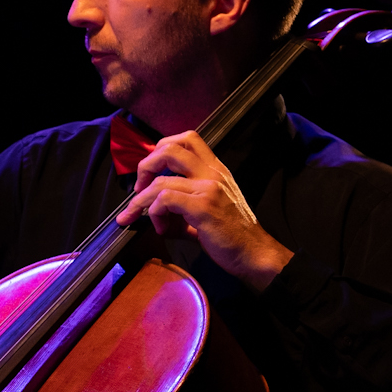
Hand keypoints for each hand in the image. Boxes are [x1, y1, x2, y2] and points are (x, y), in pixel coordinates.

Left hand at [114, 131, 293, 291]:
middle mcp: (212, 173)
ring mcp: (209, 188)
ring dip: (142, 201)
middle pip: (169, 148)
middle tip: (138, 188)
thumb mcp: (206, 208)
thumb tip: (152, 209)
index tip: (150, 173)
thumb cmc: (230, 234)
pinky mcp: (203, 207)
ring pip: (160, 180)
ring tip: (142, 217)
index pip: (186, 139)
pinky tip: (162, 229)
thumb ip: (180, 203)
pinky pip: (165, 200)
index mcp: (214, 170)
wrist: (253, 252)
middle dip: (145, 166)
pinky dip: (155, 214)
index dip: (160, 150)